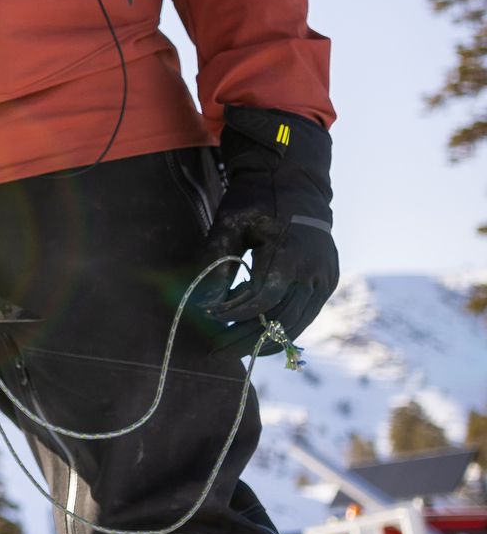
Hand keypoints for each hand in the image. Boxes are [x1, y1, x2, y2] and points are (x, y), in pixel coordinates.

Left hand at [196, 107, 337, 350]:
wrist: (295, 183)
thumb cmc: (256, 200)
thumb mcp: (230, 224)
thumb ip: (216, 263)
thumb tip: (204, 303)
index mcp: (290, 253)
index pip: (261, 299)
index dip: (233, 313)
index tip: (207, 318)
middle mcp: (315, 270)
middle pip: (281, 319)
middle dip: (248, 338)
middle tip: (217, 351)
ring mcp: (327, 277)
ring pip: (298, 322)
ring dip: (266, 338)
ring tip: (234, 346)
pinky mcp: (329, 280)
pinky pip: (306, 312)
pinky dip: (281, 325)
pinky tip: (256, 330)